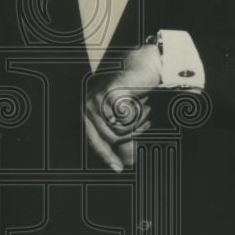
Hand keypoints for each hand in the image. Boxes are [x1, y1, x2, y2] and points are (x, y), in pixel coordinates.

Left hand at [84, 44, 161, 171]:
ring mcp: (97, 99)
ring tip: (144, 108)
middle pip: (109, 138)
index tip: (118, 169)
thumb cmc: (135, 91)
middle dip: (132, 135)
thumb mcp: (127, 119)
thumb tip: (125, 163)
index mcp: (88, 111)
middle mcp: (88, 105)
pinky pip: (126, 120)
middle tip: (146, 121)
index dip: (106, 155)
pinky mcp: (109, 95)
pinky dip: (138, 114)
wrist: (145, 66)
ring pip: (118, 131)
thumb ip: (123, 139)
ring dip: (137, 123)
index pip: (93, 140)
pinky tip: (142, 101)